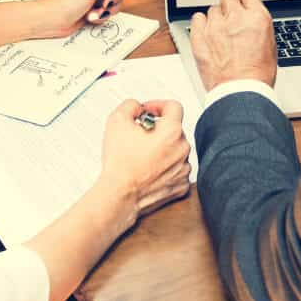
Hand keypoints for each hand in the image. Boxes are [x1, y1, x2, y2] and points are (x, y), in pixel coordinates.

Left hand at [37, 0, 130, 37]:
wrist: (53, 20)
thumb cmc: (65, 3)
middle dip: (110, 4)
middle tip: (100, 7)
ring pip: (113, 5)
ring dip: (104, 12)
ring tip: (92, 13)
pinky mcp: (92, 8)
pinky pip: (106, 13)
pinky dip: (99, 17)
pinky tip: (89, 17)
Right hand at [100, 99, 190, 223]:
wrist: (120, 195)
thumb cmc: (119, 162)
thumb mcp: (116, 120)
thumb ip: (130, 105)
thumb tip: (138, 107)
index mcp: (171, 131)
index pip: (174, 107)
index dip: (159, 105)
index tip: (149, 111)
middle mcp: (182, 149)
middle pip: (174, 129)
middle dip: (158, 129)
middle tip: (140, 135)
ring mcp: (183, 168)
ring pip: (176, 150)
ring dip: (163, 148)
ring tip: (143, 155)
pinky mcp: (181, 185)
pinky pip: (176, 169)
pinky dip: (165, 167)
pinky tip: (149, 169)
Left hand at [190, 0, 276, 90]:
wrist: (240, 92)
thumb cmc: (256, 75)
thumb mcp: (270, 44)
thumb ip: (258, 24)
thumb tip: (252, 14)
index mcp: (257, 18)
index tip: (242, 1)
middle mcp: (235, 18)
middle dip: (230, 6)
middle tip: (232, 20)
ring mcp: (215, 26)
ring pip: (213, 9)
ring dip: (217, 18)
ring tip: (221, 34)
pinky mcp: (199, 36)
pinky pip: (197, 18)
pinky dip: (201, 24)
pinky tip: (208, 34)